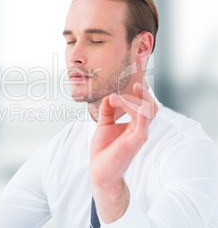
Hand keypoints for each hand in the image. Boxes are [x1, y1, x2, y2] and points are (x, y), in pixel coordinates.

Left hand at [90, 82, 157, 221]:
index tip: (134, 82)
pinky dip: (139, 113)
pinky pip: (142, 125)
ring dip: (133, 101)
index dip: (142, 92)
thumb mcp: (104, 125)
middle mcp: (139, 129)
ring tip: (114, 99)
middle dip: (142, 94)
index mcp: (134, 124)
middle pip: (151, 106)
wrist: (100, 170)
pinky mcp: (135, 142)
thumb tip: (108, 96)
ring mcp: (139, 135)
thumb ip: (108, 110)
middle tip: (128, 88)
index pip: (145, 105)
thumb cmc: (104, 150)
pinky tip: (129, 105)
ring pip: (147, 112)